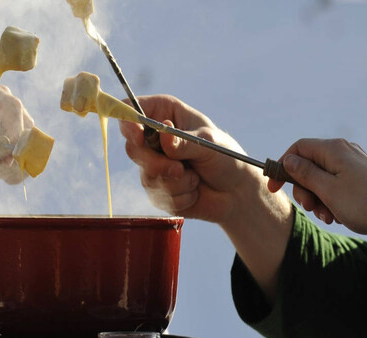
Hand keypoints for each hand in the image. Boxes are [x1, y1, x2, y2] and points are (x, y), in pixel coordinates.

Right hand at [118, 94, 292, 299]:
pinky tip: (194, 191)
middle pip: (132, 148)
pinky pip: (158, 196)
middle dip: (156, 162)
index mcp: (163, 115)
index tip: (138, 135)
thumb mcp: (207, 142)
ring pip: (147, 176)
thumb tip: (163, 133)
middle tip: (178, 168)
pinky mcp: (157, 191)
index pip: (132, 112)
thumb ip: (183, 141)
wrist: (237, 192)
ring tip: (195, 178)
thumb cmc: (225, 157)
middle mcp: (154, 139)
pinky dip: (181, 196)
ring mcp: (153, 166)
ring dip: (176, 182)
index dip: (129, 121)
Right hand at [269, 138, 366, 234]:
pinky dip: (330, 199)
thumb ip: (304, 173)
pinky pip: (335, 184)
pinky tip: (336, 214)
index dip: (283, 166)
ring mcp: (352, 163)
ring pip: (320, 178)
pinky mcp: (359, 176)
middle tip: (309, 207)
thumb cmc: (361, 203)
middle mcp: (343, 151)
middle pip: (308, 165)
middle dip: (304, 189)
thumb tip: (288, 160)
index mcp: (334, 149)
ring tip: (327, 215)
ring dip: (317, 198)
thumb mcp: (326, 189)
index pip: (298, 148)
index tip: (274, 187)